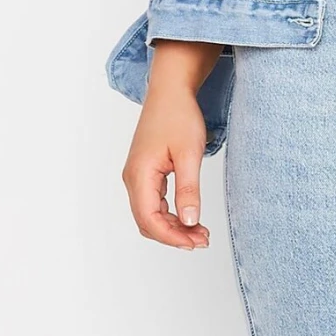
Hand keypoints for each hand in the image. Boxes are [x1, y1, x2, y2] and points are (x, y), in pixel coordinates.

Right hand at [121, 41, 218, 248]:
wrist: (170, 92)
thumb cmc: (179, 116)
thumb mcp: (189, 154)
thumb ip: (189, 190)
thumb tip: (190, 221)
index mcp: (140, 174)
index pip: (149, 219)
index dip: (172, 237)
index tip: (195, 242)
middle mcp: (133, 178)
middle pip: (148, 221)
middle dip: (174, 235)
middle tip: (203, 240)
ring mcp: (137, 176)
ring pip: (150, 214)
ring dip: (173, 227)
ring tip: (200, 232)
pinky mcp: (145, 173)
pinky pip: (154, 203)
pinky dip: (171, 214)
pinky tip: (190, 217)